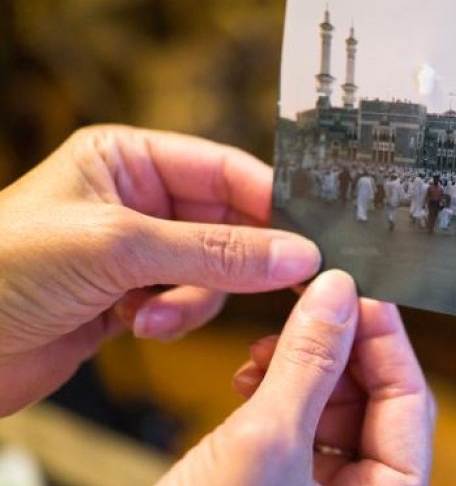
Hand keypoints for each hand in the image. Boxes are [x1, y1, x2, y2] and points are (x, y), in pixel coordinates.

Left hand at [0, 125, 320, 415]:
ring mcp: (136, 252)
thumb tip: (293, 253)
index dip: (269, 200)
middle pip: (226, 223)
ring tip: (156, 313)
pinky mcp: (131, 298)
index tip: (308, 234)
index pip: (223, 169)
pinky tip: (138, 326)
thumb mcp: (118, 246)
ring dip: (196, 298)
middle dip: (238, 258)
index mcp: (128, 159)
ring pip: (212, 271)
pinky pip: (186, 304)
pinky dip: (173, 319)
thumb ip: (214, 251)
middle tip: (279, 281)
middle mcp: (137, 200)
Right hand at [158, 270, 434, 485]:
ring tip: (269, 346)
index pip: (412, 405)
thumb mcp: (264, 442)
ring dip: (305, 368)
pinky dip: (279, 393)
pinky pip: (300, 427)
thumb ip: (310, 363)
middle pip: (376, 404)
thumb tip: (339, 295)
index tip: (360, 294)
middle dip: (339, 351)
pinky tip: (252, 374)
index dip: (386, 342)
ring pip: (335, 410)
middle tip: (314, 306)